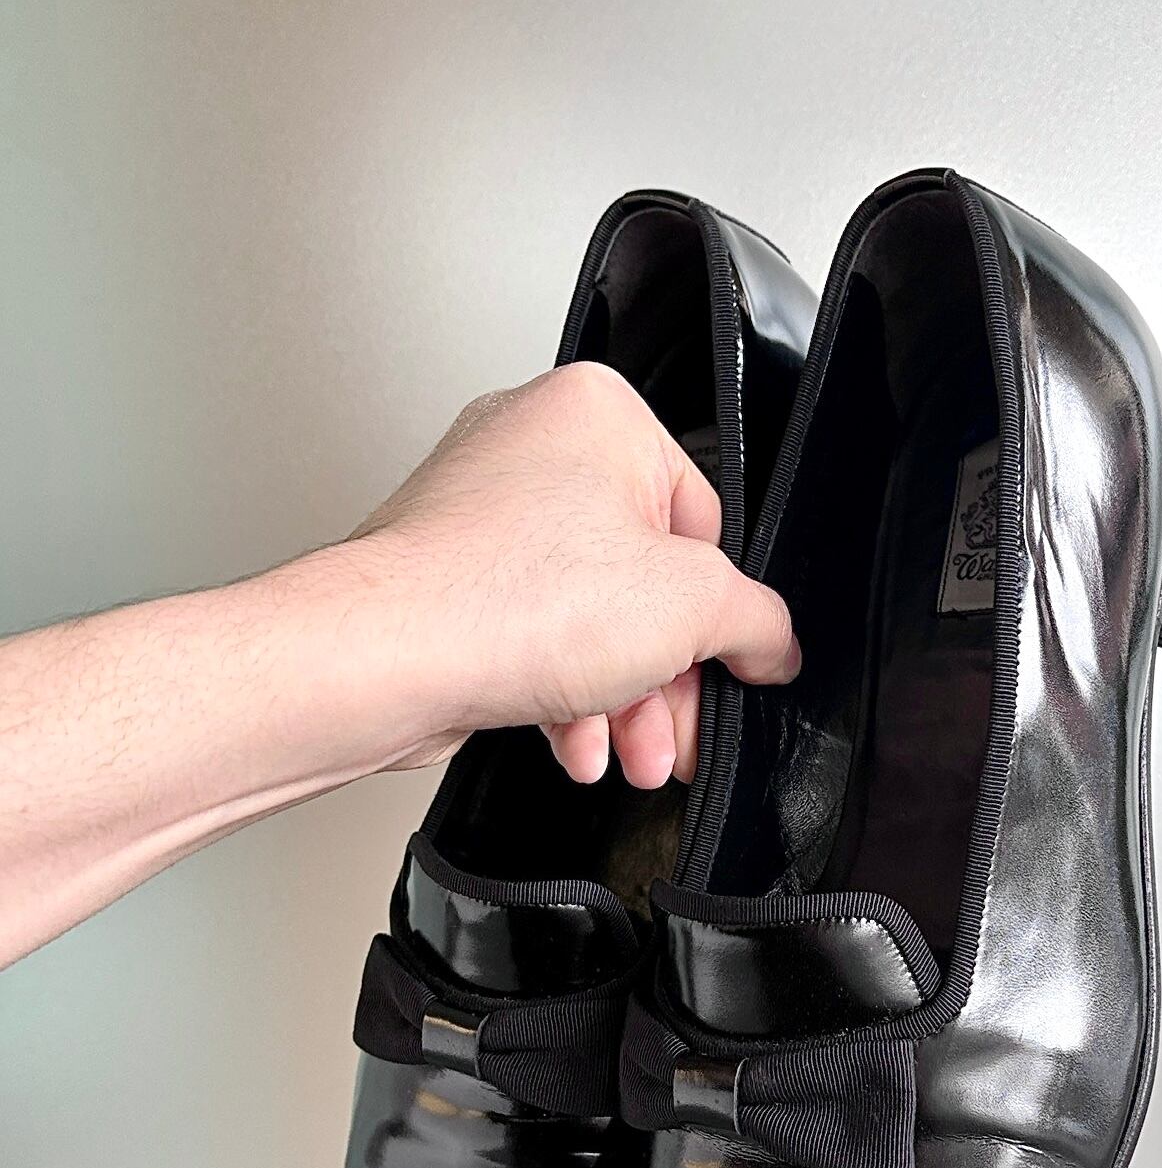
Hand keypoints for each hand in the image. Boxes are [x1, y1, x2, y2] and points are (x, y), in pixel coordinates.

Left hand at [340, 362, 799, 786]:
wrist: (383, 658)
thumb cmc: (504, 599)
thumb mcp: (691, 609)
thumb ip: (757, 622)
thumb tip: (772, 642)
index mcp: (599, 415)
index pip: (702, 519)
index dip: (718, 608)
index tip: (725, 662)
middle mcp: (534, 449)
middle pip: (643, 580)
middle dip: (666, 676)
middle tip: (681, 729)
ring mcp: (483, 514)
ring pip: (587, 619)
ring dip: (620, 701)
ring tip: (631, 753)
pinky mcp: (448, 579)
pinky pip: (531, 638)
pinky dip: (562, 696)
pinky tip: (576, 744)